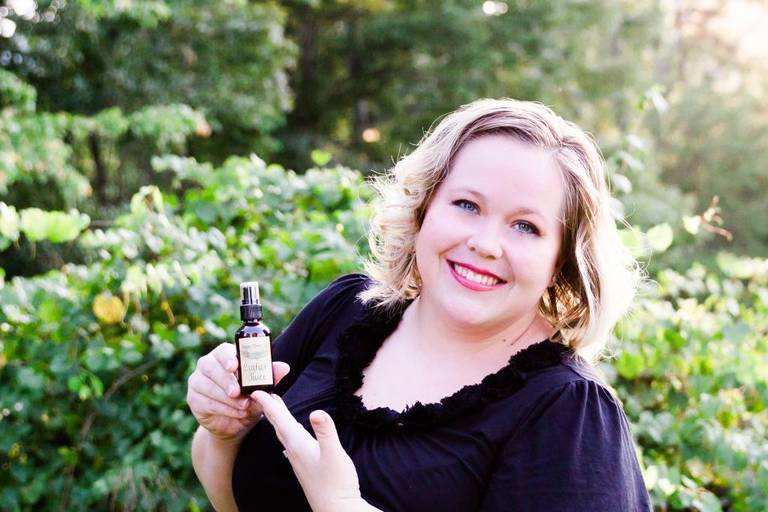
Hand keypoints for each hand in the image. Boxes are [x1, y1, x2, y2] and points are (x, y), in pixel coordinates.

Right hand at [186, 342, 289, 440]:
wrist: (236, 424)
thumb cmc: (249, 399)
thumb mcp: (261, 389)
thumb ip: (270, 377)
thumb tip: (284, 367)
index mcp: (224, 356)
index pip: (223, 351)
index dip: (227, 357)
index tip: (234, 366)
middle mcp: (207, 365)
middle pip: (210, 366)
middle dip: (226, 380)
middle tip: (238, 392)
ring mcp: (197, 381)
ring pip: (208, 386)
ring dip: (227, 398)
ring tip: (244, 407)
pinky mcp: (193, 398)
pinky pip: (205, 402)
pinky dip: (222, 409)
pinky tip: (236, 413)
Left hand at [252, 392, 374, 511]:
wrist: (336, 510)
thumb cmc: (337, 483)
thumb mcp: (335, 453)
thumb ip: (326, 432)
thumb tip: (317, 412)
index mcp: (298, 443)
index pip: (280, 419)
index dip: (268, 403)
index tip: (256, 389)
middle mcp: (294, 450)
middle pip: (278, 424)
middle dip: (269, 408)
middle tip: (261, 392)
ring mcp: (298, 459)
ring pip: (283, 434)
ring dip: (278, 420)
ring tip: (274, 409)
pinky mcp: (304, 466)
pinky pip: (290, 443)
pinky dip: (287, 432)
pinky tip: (291, 435)